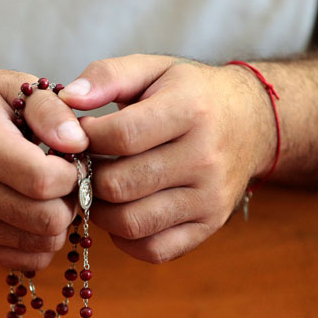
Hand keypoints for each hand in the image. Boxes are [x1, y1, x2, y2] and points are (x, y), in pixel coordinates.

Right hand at [0, 67, 88, 269]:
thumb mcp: (13, 86)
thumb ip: (50, 110)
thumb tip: (78, 143)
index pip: (44, 181)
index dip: (74, 173)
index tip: (74, 158)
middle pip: (47, 219)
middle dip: (71, 200)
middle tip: (67, 178)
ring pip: (44, 244)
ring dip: (60, 220)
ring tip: (50, 192)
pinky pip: (31, 259)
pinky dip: (44, 239)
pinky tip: (35, 209)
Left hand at [59, 55, 275, 262]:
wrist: (252, 121)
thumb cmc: (189, 93)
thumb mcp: (153, 68)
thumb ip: (106, 76)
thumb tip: (65, 99)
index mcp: (190, 109)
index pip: (120, 136)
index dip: (84, 139)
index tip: (78, 135)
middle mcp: (205, 157)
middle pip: (120, 185)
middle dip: (88, 177)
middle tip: (82, 166)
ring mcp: (210, 197)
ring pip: (131, 223)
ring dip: (101, 210)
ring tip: (99, 188)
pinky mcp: (209, 225)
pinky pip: (153, 250)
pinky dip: (126, 238)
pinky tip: (122, 211)